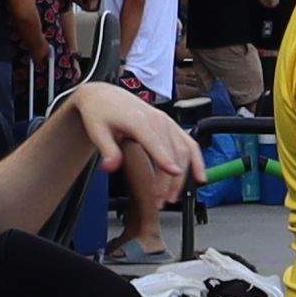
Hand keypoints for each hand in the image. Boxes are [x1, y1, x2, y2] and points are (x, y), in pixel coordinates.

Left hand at [75, 84, 196, 224]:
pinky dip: (197, 160)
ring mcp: (167, 122)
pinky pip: (189, 143)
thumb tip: (111, 166)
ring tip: (172, 196)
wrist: (105, 96)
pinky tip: (199, 176)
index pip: (155, 140)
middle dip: (170, 179)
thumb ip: (107, 150)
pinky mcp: (171, 126)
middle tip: (160, 200)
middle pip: (172, 151)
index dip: (165, 157)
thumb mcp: (96, 131)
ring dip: (183, 175)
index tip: (173, 173)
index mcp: (138, 120)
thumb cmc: (101, 112)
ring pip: (184, 149)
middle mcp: (157, 119)